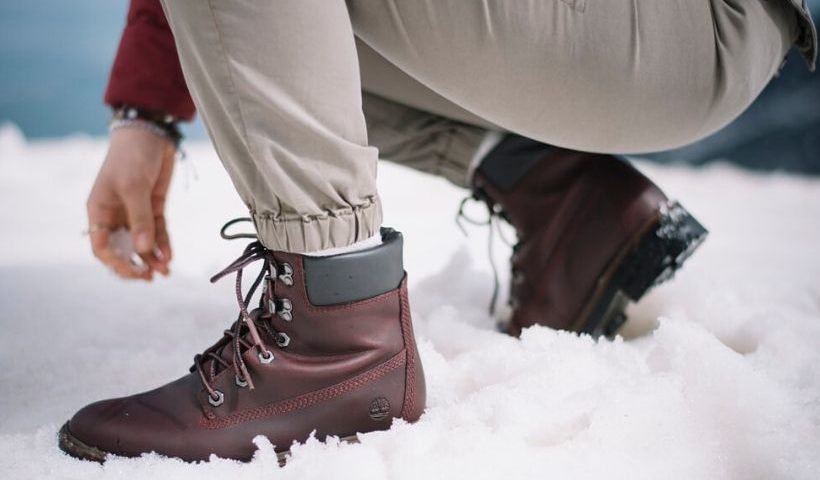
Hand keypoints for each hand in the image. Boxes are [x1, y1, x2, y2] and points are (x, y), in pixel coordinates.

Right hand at [87, 127, 174, 279]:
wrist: (151, 133)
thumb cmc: (132, 156)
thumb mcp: (133, 187)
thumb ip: (140, 219)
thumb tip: (144, 249)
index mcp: (99, 211)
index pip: (102, 246)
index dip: (116, 262)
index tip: (134, 271)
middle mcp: (115, 215)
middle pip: (123, 249)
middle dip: (136, 264)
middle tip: (152, 277)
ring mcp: (135, 212)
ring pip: (142, 242)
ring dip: (152, 258)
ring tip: (165, 271)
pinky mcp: (154, 207)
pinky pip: (158, 231)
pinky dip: (163, 244)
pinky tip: (169, 256)